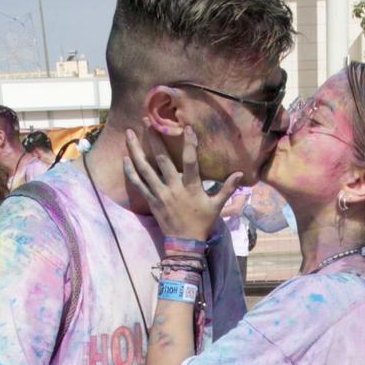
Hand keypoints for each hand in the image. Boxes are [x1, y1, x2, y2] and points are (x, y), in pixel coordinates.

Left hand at [122, 126, 240, 242]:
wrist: (185, 243)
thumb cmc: (202, 223)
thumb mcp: (217, 206)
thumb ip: (227, 188)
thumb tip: (240, 174)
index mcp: (191, 187)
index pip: (190, 161)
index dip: (189, 144)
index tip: (187, 127)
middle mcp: (173, 188)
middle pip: (161, 159)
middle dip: (154, 139)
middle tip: (147, 120)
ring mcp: (160, 194)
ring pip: (145, 169)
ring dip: (136, 150)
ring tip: (129, 133)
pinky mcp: (151, 201)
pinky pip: (138, 183)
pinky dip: (131, 171)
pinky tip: (125, 158)